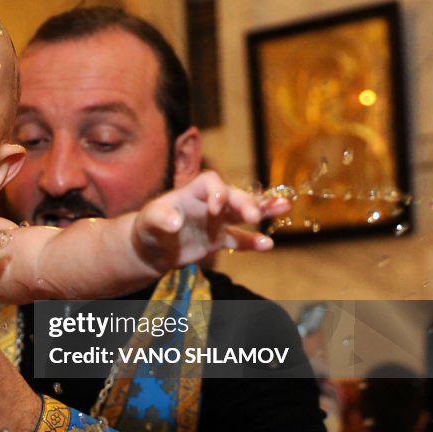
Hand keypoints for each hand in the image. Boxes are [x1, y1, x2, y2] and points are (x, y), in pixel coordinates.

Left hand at [134, 170, 289, 269]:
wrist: (149, 249)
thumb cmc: (147, 228)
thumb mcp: (148, 220)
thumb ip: (160, 218)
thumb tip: (175, 223)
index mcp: (191, 192)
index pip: (211, 182)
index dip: (218, 192)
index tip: (216, 208)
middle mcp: (208, 203)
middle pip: (233, 196)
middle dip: (245, 203)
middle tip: (253, 215)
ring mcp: (216, 221)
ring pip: (243, 213)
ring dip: (263, 210)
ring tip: (285, 206)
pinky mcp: (218, 239)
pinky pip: (239, 239)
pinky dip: (253, 242)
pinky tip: (267, 245)